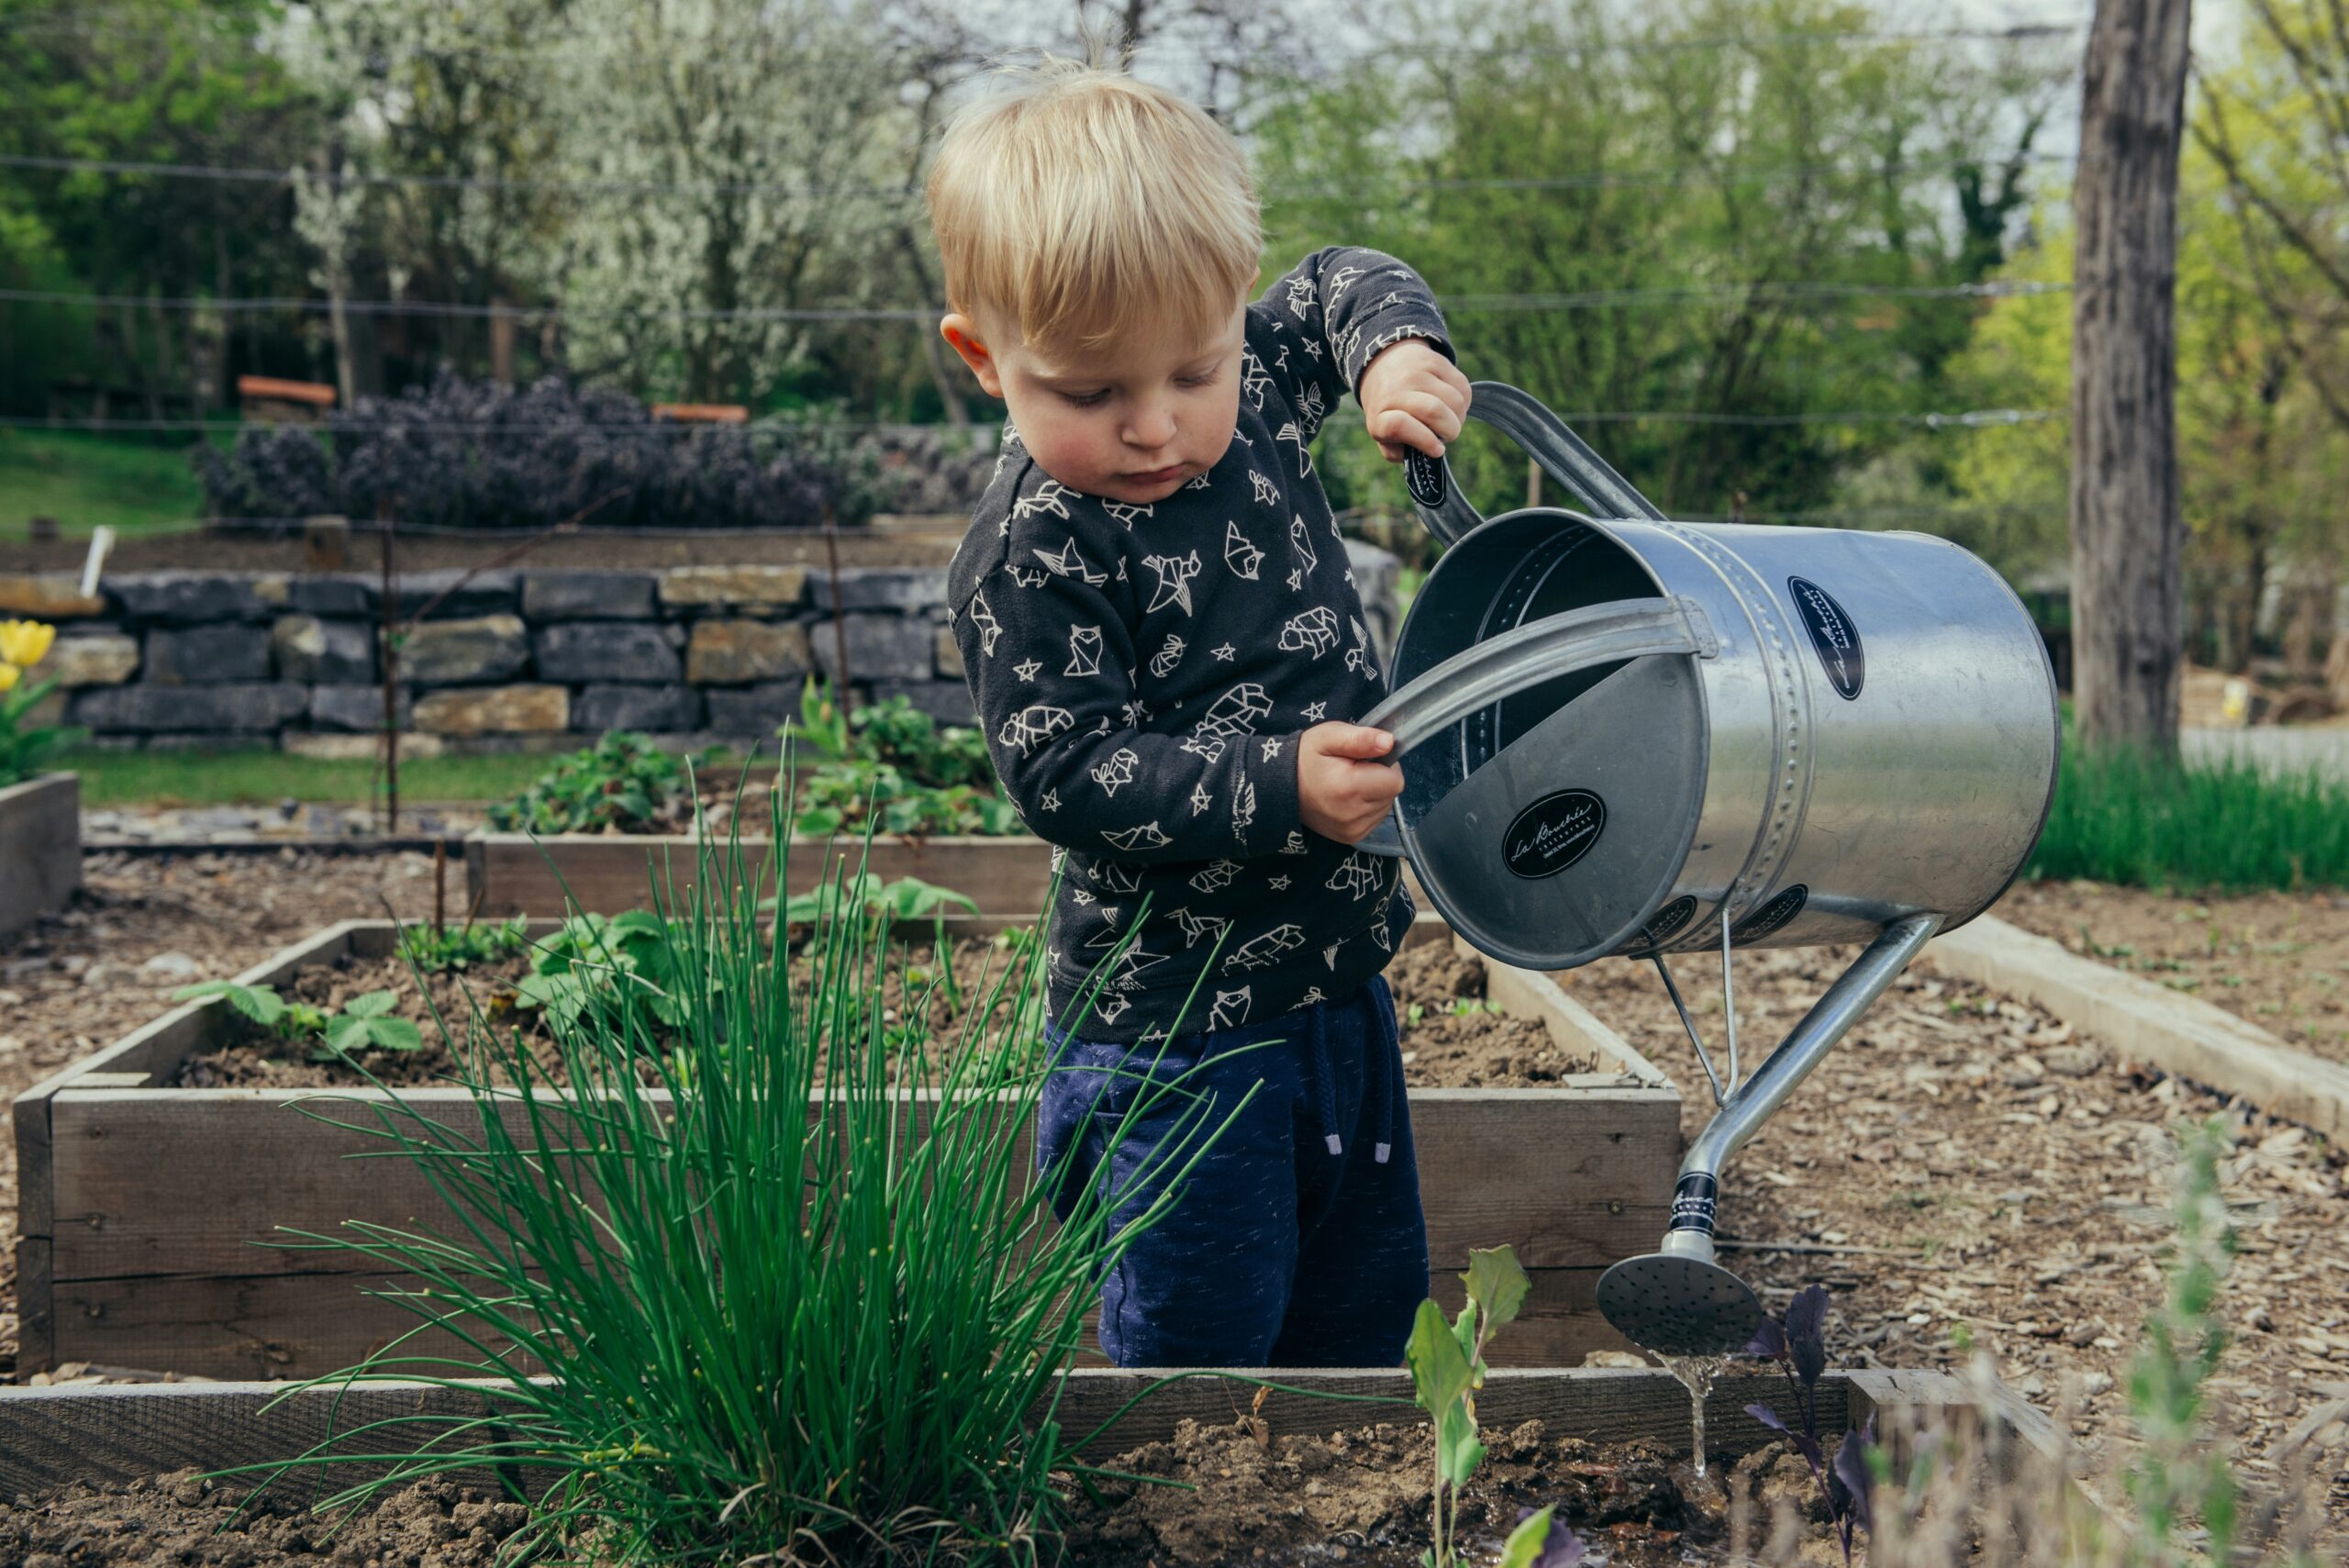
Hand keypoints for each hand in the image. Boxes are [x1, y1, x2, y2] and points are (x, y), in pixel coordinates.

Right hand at [1297, 722, 1403, 843]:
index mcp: (1349, 788)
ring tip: (1349, 784)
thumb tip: (1390, 742)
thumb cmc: (1305, 757)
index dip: (1385, 765)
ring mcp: (1352, 830)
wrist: (1279, 787)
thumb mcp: (1329, 737)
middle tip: (1353, 770)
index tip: (1364, 759)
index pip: (1395, 781)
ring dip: (1374, 793)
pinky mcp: (1351, 838)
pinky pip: (1375, 818)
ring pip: (1385, 806)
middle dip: (1379, 779)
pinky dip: (1367, 807)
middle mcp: (1353, 815)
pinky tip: (1348, 799)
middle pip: (1391, 794)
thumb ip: (1361, 738)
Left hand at [1358, 340, 1470, 461]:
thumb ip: (1399, 452)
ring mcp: (1416, 372)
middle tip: (1446, 435)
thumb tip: (1427, 453)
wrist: (1385, 367)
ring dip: (1459, 417)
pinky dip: (1464, 402)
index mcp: (1379, 416)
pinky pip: (1462, 387)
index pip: (1399, 425)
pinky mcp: (1435, 360)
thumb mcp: (1385, 437)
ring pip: (1455, 400)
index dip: (1424, 440)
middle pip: (1435, 411)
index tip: (1438, 450)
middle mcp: (1394, 390)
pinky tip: (1451, 404)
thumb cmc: (1390, 413)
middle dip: (1450, 431)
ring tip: (1449, 420)